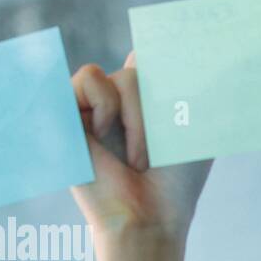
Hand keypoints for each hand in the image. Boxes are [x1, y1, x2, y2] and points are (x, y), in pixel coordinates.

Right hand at [69, 52, 211, 260]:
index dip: (172, 49)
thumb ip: (186, 82)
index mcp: (154, 101)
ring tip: (136, 155)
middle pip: (149, 64)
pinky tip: (106, 136)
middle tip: (163, 146)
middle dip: (164, 105)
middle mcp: (124, 100)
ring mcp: (96, 105)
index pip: (161, 54)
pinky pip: (90, 77)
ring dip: (140, 117)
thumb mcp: (193, 125)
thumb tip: (185, 46)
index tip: (190, 53)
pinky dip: (107, 108)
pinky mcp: (68, 111)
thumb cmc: (174, 180)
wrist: (147, 215)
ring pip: (125, 76)